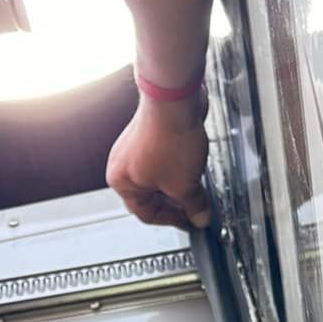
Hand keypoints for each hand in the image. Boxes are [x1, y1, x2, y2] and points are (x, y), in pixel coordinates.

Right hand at [106, 94, 211, 230]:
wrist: (175, 100)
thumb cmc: (168, 139)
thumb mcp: (185, 185)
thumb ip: (194, 206)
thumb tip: (200, 217)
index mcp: (122, 182)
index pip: (147, 214)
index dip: (173, 221)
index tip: (192, 221)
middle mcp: (122, 164)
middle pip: (151, 196)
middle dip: (176, 203)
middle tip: (197, 207)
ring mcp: (135, 147)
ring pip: (159, 177)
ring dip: (177, 184)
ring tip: (197, 186)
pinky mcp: (149, 133)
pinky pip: (163, 159)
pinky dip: (177, 166)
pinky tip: (192, 165)